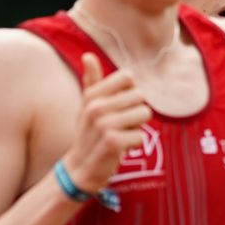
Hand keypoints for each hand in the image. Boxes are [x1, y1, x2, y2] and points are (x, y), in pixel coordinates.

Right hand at [60, 53, 152, 196]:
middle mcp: (96, 108)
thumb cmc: (88, 133)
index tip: (118, 106)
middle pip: (140, 96)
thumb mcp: (86, 105)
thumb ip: (91, 80)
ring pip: (144, 115)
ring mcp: (104, 125)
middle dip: (135, 112)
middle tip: (119, 125)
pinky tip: (120, 148)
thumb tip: (88, 55)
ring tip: (120, 135)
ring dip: (137, 128)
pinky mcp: (113, 143)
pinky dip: (134, 144)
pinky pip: (141, 136)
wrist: (79, 169)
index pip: (128, 77)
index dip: (129, 92)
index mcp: (92, 95)